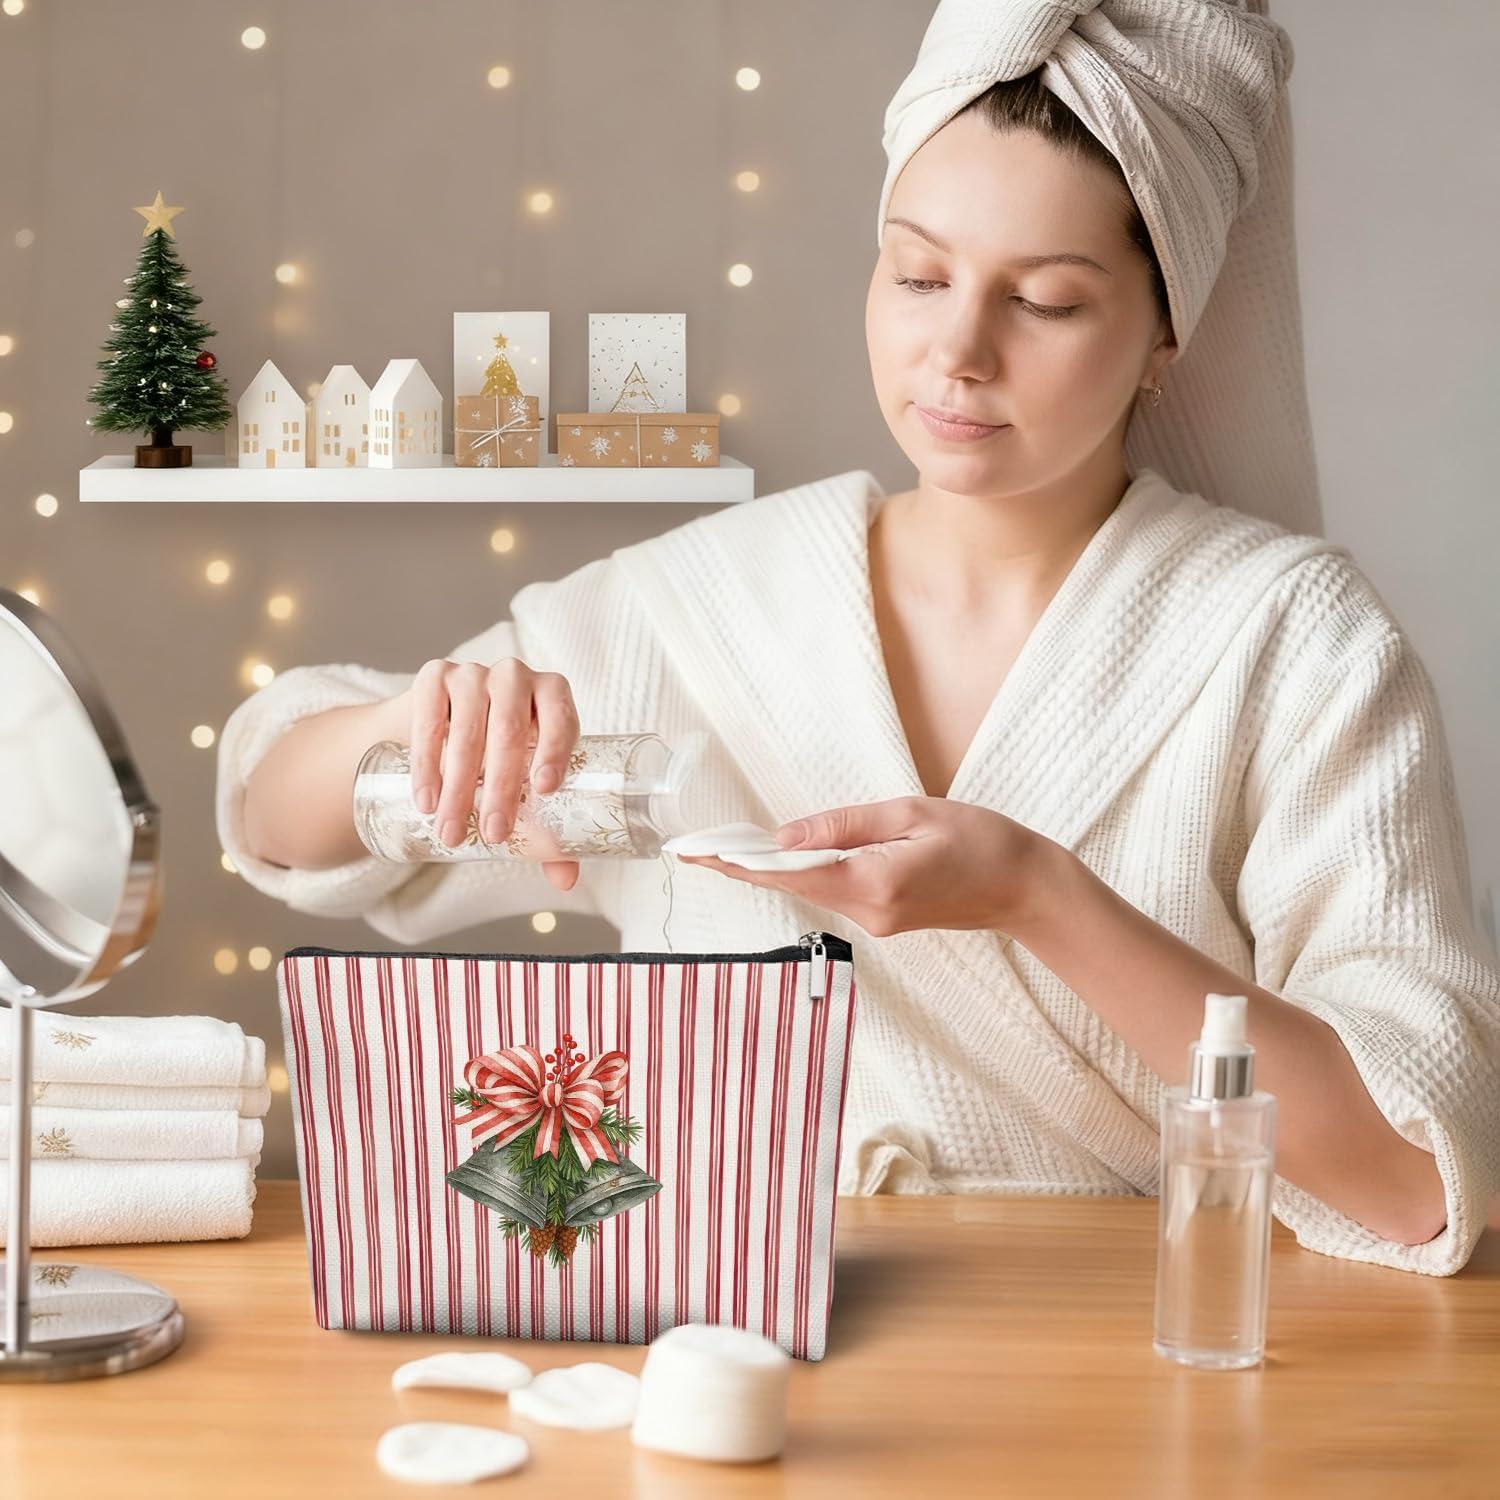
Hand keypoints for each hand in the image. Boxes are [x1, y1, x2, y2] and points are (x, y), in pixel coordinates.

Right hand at [395, 657, 582, 892]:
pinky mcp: (434, 676)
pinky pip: (429, 720)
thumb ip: (549, 827)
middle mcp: (516, 676)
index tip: (543, 789)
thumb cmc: (498, 758)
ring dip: (458, 786)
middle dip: (500, 788)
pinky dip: (427, 763)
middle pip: (510, 731)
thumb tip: (566, 881)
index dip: (555, 750)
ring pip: (468, 730)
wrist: (438, 727)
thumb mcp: (523, 784)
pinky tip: (426, 798)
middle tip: (492, 834)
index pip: (561, 717)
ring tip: (452, 831)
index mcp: (553, 696)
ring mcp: (473, 672)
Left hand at [674, 795, 1055, 937]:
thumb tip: (784, 833)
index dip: (739, 863)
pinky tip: (784, 859)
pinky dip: (804, 875)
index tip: (698, 856)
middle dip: (744, 868)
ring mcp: (876, 922)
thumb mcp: (910, 813)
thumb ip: (843, 825)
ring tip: (726, 851)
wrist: (1024, 888)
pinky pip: (833, 893)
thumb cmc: (979, 840)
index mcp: (874, 882)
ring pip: (811, 891)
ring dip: (771, 871)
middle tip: (693, 852)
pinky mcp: (884, 919)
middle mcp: (869, 911)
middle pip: (792, 886)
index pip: (789, 873)